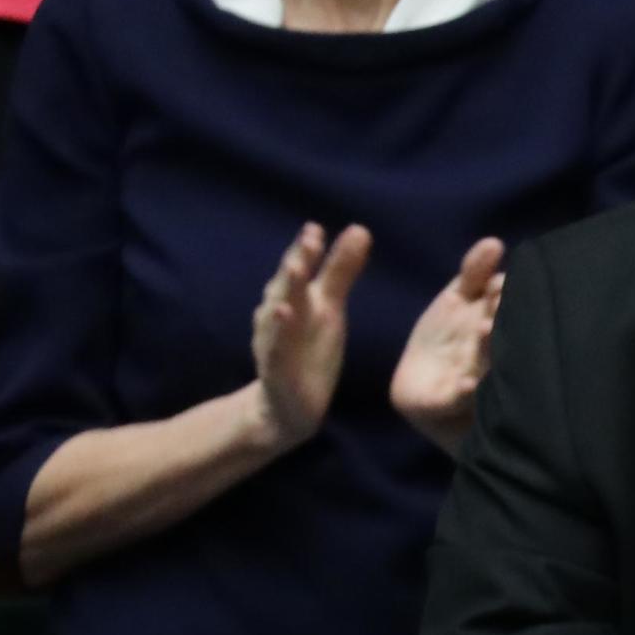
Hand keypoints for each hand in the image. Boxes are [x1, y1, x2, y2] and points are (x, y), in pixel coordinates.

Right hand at [251, 221, 371, 449]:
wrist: (288, 406)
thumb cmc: (308, 350)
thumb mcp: (330, 308)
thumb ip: (341, 270)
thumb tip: (360, 229)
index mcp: (297, 300)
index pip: (301, 269)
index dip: (307, 250)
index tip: (317, 228)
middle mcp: (280, 315)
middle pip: (287, 284)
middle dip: (298, 261)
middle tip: (310, 239)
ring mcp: (274, 341)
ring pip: (277, 313)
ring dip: (285, 290)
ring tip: (296, 268)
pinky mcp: (275, 370)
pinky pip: (274, 349)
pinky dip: (277, 333)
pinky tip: (284, 315)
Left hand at [392, 237, 504, 453]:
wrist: (419, 388)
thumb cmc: (444, 341)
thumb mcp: (457, 299)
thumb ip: (474, 272)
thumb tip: (494, 242)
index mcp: (494, 327)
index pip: (503, 309)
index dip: (501, 298)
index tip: (497, 285)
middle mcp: (491, 356)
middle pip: (500, 339)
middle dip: (500, 323)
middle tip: (497, 307)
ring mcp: (476, 383)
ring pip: (487, 368)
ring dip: (488, 352)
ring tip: (485, 332)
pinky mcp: (450, 405)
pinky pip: (459, 400)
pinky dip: (465, 393)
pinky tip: (466, 384)